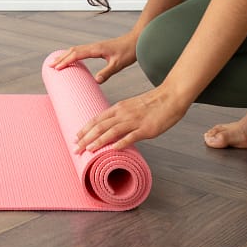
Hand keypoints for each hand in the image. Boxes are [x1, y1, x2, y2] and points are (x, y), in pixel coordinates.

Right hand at [49, 33, 137, 83]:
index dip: (66, 61)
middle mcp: (94, 46)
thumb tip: (96, 80)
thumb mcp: (118, 64)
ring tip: (57, 62)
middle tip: (50, 65)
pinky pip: (81, 50)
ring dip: (66, 55)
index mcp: (96, 49)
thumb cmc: (129, 51)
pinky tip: (72, 58)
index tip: (57, 68)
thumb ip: (107, 72)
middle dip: (61, 58)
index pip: (77, 55)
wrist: (136, 40)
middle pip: (73, 51)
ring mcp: (95, 46)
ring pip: (76, 49)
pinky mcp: (98, 48)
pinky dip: (73, 54)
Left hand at [75, 86, 189, 151]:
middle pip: (100, 126)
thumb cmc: (153, 103)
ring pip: (112, 131)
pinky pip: (131, 136)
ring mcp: (135, 121)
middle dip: (86, 138)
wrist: (171, 96)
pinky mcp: (146, 128)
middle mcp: (124, 113)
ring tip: (88, 150)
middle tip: (75, 148)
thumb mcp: (132, 106)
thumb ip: (121, 116)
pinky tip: (113, 150)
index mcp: (119, 107)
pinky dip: (121, 143)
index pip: (97, 118)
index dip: (85, 129)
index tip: (76, 137)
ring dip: (98, 141)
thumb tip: (111, 128)